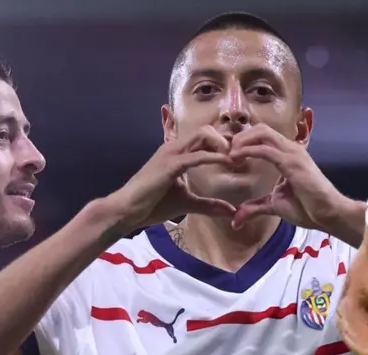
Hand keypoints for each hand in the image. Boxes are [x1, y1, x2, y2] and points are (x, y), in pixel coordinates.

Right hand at [106, 126, 235, 230]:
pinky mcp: (171, 165)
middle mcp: (174, 148)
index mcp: (177, 153)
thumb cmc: (152, 205)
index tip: (236, 158)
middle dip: (226, 141)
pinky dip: (215, 158)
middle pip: (206, 130)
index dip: (221, 143)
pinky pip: (198, 155)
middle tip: (238, 158)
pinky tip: (227, 164)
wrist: (128, 210)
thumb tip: (230, 211)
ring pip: (203, 135)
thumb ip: (208, 205)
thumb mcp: (187, 203)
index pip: (202, 137)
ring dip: (222, 145)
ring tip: (235, 160)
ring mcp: (171, 153)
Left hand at [228, 124, 347, 229]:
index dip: (244, 142)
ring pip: (262, 133)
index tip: (229, 157)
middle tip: (226, 153)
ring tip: (229, 155)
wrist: (329, 214)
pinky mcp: (292, 162)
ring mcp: (292, 153)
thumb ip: (255, 208)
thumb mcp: (274, 205)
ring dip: (241, 141)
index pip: (263, 136)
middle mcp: (290, 149)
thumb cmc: (307, 208)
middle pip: (260, 129)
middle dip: (240, 138)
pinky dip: (247, 151)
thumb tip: (236, 219)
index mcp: (287, 154)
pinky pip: (265, 149)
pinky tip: (236, 159)